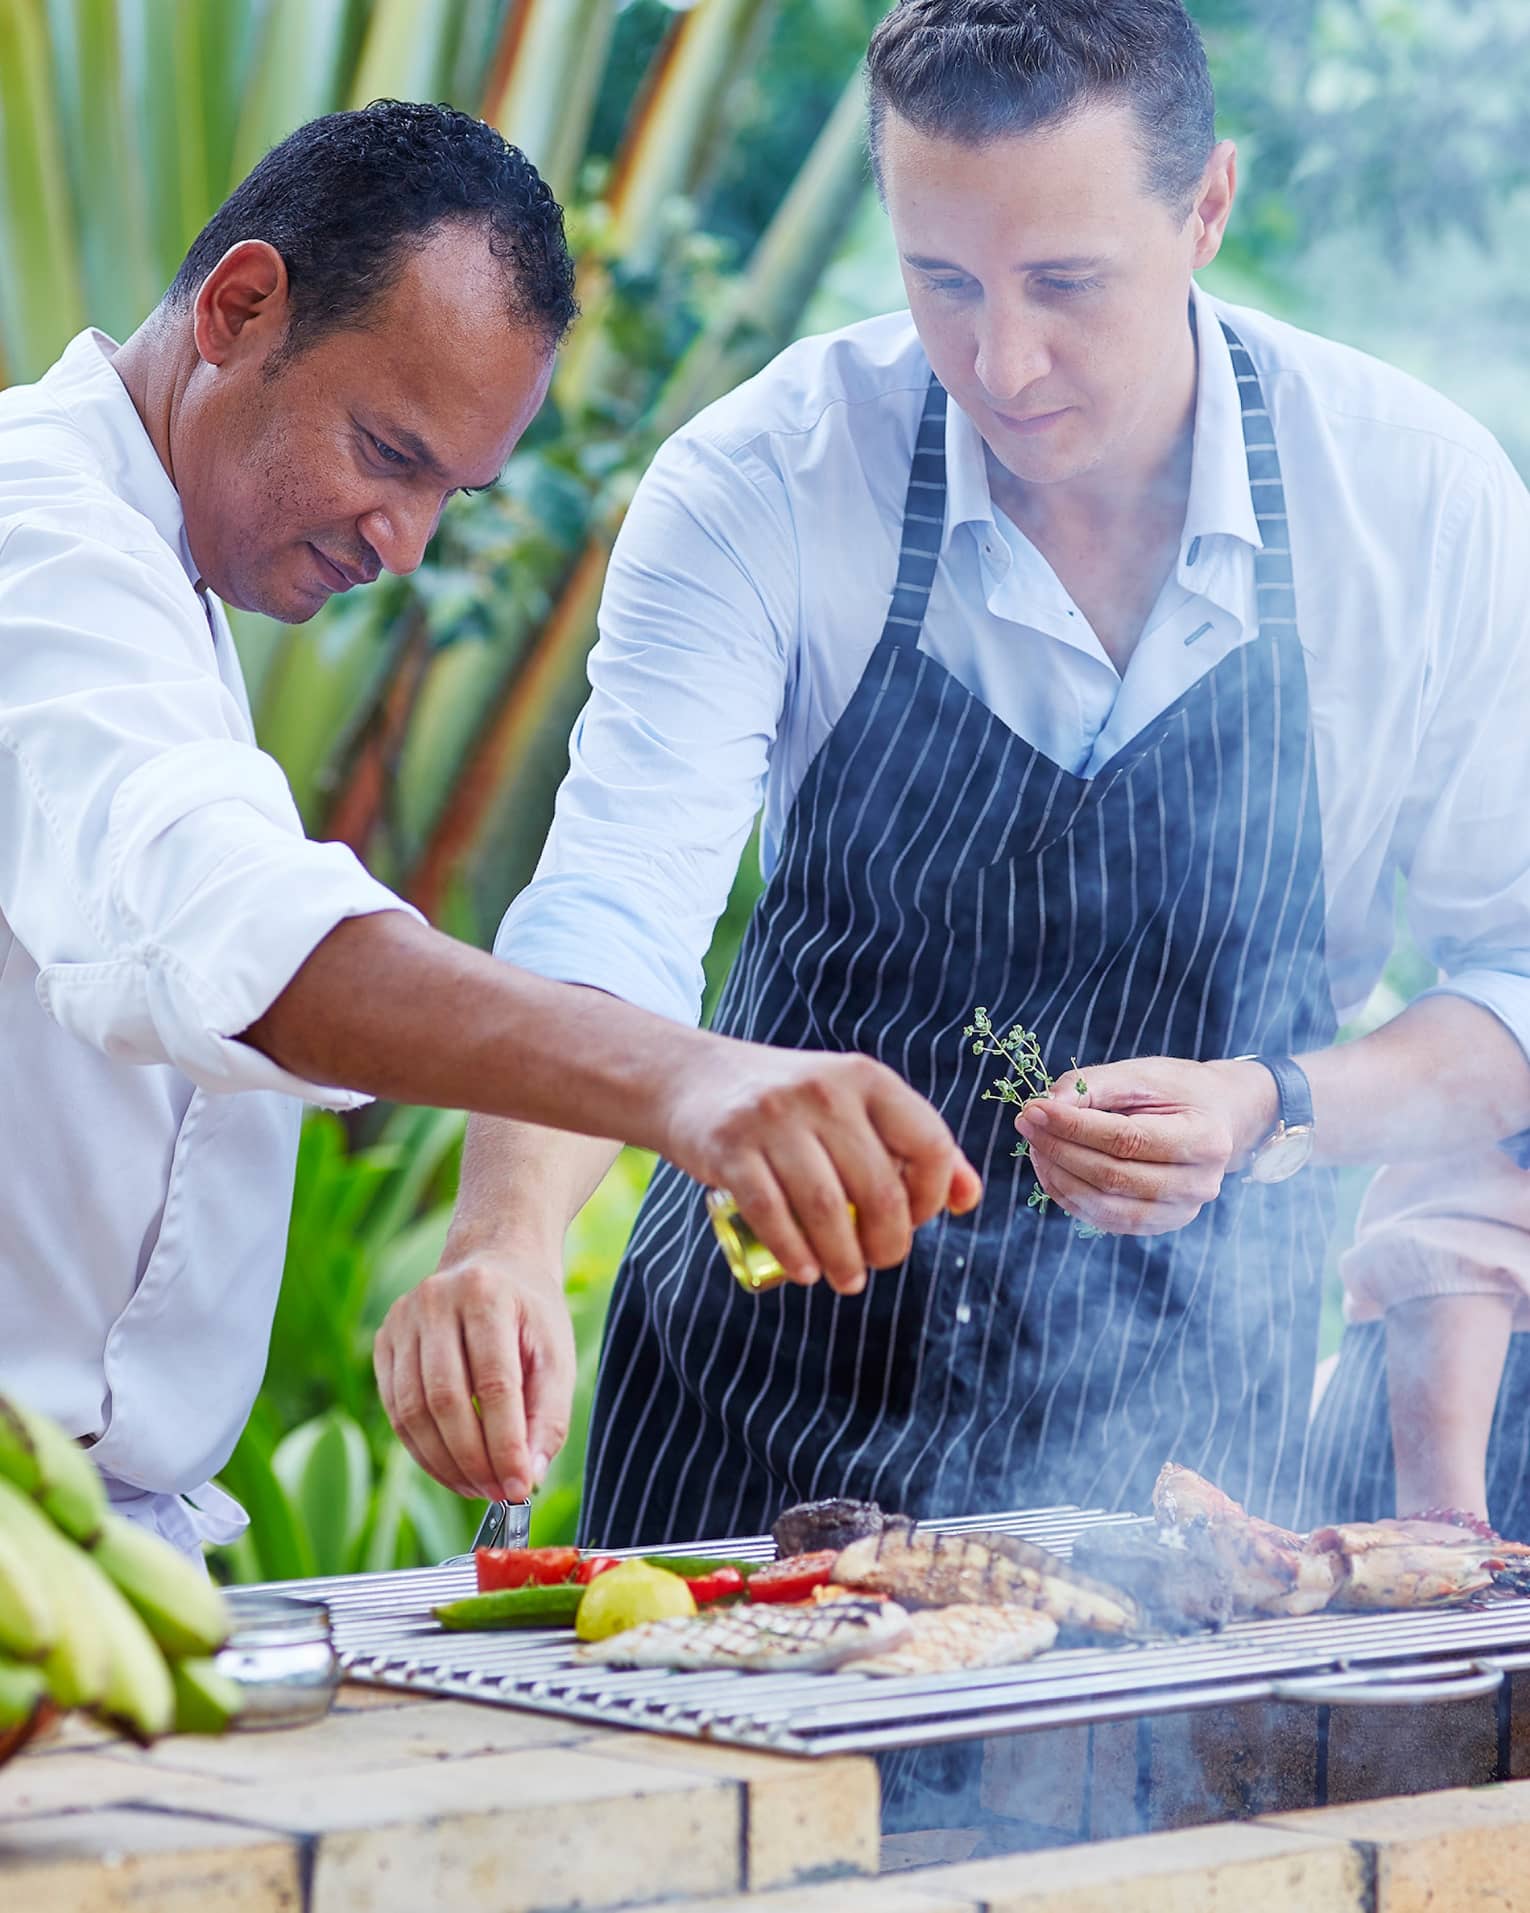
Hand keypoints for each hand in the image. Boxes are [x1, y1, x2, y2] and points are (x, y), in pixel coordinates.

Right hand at [373, 1237, 575, 1502]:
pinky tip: (452, 1468)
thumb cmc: (530, 1315)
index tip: (521, 1487)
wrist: (496, 1262)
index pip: (494, 1384)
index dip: (505, 1444)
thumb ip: (549, 1416)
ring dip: (445, 1463)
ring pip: (413, 1411)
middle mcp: (436, 1300)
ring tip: (478, 1487)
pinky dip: (423, 1450)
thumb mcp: (556, 1354)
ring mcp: (402, 1318)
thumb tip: (530, 1477)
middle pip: (445, 1400)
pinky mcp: (384, 1340)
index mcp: (486, 1295)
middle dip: (473, 1460)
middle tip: (499, 1494)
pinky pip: (396, 1410)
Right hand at [659, 1043, 981, 1293]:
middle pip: (880, 1188)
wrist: (694, 1080)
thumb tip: (966, 1198)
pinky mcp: (730, 1146)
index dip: (932, 1196)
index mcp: (866, 1078)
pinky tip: (806, 1273)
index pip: (929, 1143)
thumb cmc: (793, 1107)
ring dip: (844, 1260)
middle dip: (889, 1243)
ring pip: (828, 1208)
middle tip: (878, 1263)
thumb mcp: (855, 1105)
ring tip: (847, 1279)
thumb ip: (913, 1143)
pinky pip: (772, 1213)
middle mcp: (824, 1090)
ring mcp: (773, 1117)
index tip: (916, 1221)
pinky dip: (795, 1253)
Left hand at [1015, 1054, 1276, 1235]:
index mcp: (1205, 1139)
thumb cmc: (1179, 1091)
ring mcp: (1181, 1212)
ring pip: (1104, 1206)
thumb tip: (1045, 1106)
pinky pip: (1105, 1220)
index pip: (1126, 1139)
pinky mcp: (1160, 1225)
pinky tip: (1050, 1168)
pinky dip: (1069, 1196)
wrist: (1220, 1121)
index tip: (1034, 1109)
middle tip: (1026, 1123)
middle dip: (1059, 1149)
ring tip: (1034, 1145)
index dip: (1074, 1127)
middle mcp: (1199, 1184)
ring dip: (1058, 1177)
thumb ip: (1095, 1086)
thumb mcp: (1142, 1074)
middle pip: (1113, 1176)